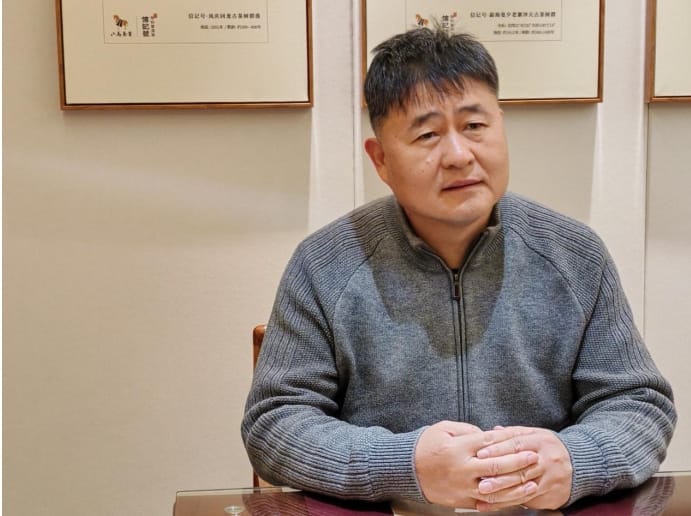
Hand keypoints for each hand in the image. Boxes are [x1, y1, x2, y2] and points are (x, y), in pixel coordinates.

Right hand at [414, 421, 538, 508]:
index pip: (489, 443)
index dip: (508, 440)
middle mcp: (462, 469)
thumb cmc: (426, 445)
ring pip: (495, 489)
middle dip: (518, 462)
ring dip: (516, 486)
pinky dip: (504, 500)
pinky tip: (517, 496)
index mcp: (458, 448)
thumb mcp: (444, 428)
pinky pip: (487, 503)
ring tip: (533, 481)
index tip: (523, 438)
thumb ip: (468, 430)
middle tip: (534, 457)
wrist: (407, 470)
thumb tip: (490, 435)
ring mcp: (462, 487)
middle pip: (496, 467)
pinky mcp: (462, 500)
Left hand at [474, 426, 571, 511]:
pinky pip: (529, 500)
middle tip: (479, 481)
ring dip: (502, 493)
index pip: (516, 444)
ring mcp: (551, 478)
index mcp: (540, 440)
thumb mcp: (534, 434)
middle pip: (520, 469)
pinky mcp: (553, 494)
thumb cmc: (549, 447)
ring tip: (484, 496)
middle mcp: (547, 459)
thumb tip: (492, 431)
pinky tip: (495, 505)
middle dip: (498, 477)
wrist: (580, 463)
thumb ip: (513, 434)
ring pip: (523, 487)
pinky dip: (510, 503)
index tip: (480, 454)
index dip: (497, 449)